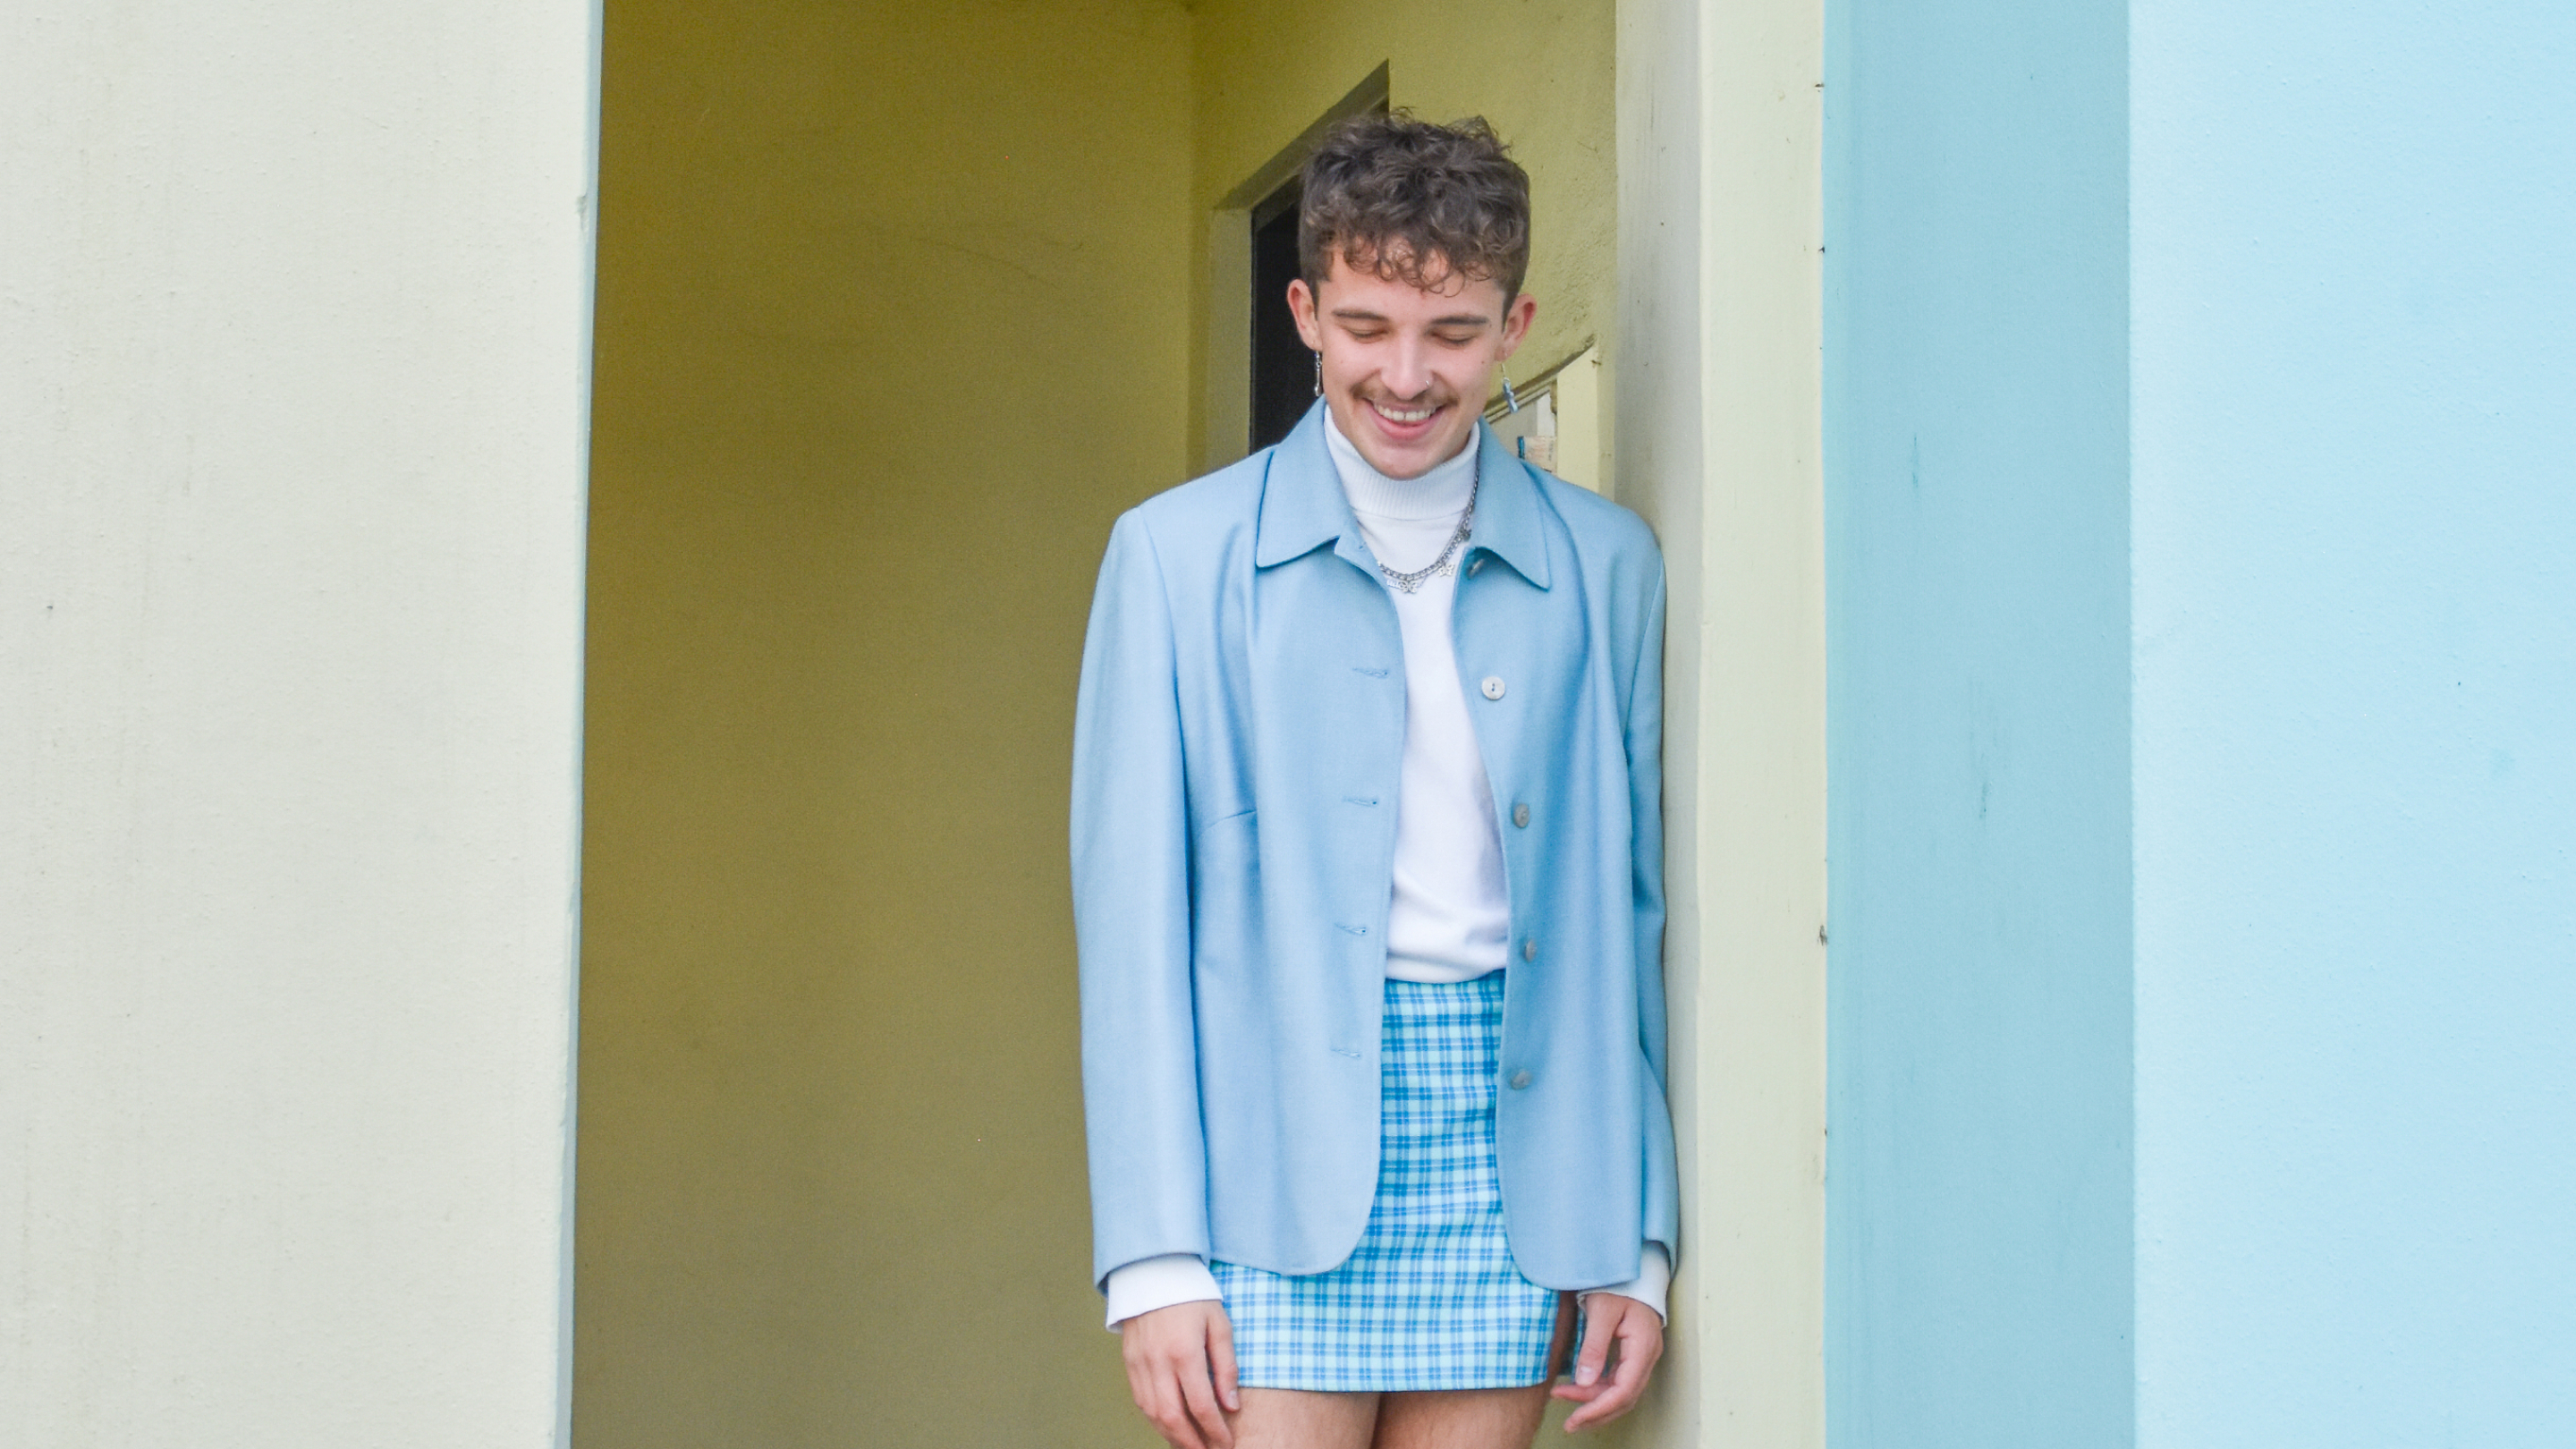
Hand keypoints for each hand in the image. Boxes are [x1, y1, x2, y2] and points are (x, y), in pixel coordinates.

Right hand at [1120, 1299, 1239, 1448]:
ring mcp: (1140, 1364)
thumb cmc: (1193, 1296)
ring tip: (1192, 1445)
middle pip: (1173, 1418)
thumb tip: (1231, 1405)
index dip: (1215, 1431)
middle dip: (1192, 1443)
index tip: (1227, 1443)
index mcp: (1184, 1352)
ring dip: (1173, 1436)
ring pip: (1153, 1415)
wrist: (1154, 1272)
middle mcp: (1158, 1362)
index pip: (1201, 1406)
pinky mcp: (1129, 1363)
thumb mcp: (1220, 1324)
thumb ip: (1226, 1366)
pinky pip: (1141, 1402)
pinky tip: (1171, 1426)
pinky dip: (1156, 1420)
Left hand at [1551, 1292, 1662, 1431]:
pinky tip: (1577, 1389)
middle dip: (1596, 1412)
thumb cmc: (1617, 1283)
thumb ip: (1593, 1346)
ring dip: (1595, 1402)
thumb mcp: (1601, 1311)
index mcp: (1642, 1346)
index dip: (1599, 1408)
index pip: (1624, 1390)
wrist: (1630, 1268)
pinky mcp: (1632, 1354)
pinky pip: (1618, 1380)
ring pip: (1621, 1392)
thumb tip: (1584, 1381)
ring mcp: (1641, 1356)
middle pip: (1624, 1397)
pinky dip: (1598, 1389)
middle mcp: (1647, 1356)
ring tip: (1563, 1400)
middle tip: (1568, 1423)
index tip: (1576, 1418)